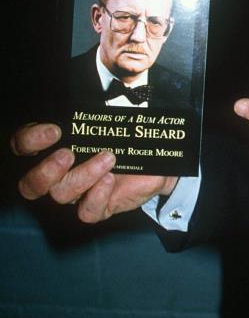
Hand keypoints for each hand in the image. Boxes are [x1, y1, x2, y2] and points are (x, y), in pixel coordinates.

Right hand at [11, 122, 177, 223]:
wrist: (156, 159)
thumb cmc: (124, 135)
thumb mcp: (106, 120)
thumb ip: (87, 116)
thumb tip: (82, 105)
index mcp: (52, 148)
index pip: (23, 147)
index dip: (30, 141)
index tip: (53, 130)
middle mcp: (58, 175)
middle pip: (30, 185)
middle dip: (46, 171)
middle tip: (68, 154)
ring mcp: (77, 194)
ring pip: (61, 195)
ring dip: (84, 175)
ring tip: (109, 157)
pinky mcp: (98, 207)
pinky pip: (87, 212)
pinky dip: (97, 195)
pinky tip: (110, 179)